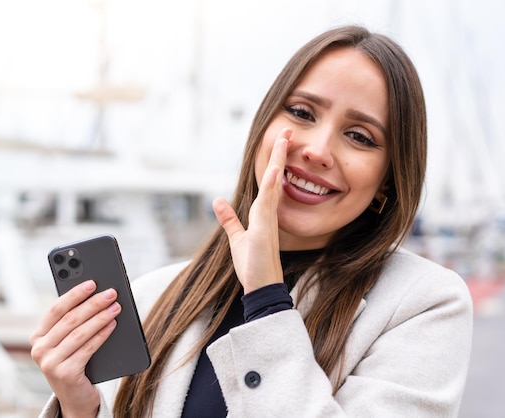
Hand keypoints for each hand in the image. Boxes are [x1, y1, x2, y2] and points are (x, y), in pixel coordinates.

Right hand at [29, 280, 120, 417]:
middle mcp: (39, 349)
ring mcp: (50, 363)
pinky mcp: (65, 373)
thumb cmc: (76, 362)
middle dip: (93, 303)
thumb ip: (74, 322)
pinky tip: (113, 325)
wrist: (76, 398)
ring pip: (80, 333)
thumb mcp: (70, 341)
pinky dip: (102, 334)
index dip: (75, 294)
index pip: (56, 309)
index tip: (92, 282)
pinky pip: (87, 348)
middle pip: (70, 319)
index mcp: (38, 336)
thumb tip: (97, 296)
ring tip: (116, 307)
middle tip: (111, 293)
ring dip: (100, 317)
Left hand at [213, 128, 290, 293]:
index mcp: (262, 214)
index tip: (280, 141)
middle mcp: (268, 214)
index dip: (275, 162)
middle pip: (276, 177)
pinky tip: (276, 171)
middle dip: (281, 154)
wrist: (262, 288)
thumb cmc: (254, 267)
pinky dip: (273, 186)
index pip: (269, 182)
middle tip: (287, 131)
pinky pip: (269, 204)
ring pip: (274, 184)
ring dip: (279, 161)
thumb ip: (229, 219)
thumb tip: (216, 201)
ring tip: (284, 139)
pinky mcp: (265, 230)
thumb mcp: (237, 239)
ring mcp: (268, 221)